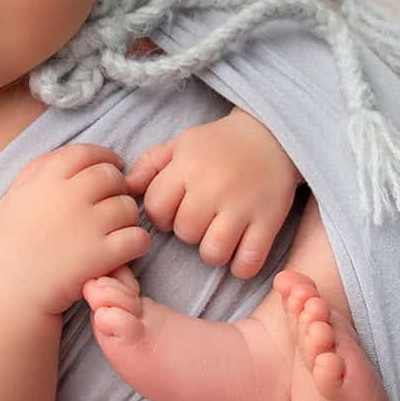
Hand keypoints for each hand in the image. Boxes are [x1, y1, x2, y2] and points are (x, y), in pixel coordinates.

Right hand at [0, 143, 151, 316]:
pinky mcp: (102, 255)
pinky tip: (123, 252)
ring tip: (114, 232)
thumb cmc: (10, 249)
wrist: (10, 295)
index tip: (112, 168)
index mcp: (45, 181)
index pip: (85, 153)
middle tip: (112, 205)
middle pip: (111, 177)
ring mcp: (87, 225)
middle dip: (117, 189)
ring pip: (129, 207)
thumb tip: (67, 156)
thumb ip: (37, 172)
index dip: (104, 158)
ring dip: (127, 219)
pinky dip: (136, 244)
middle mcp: (68, 197)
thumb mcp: (13, 200)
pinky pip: (138, 238)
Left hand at [125, 108, 303, 278]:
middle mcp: (214, 185)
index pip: (155, 207)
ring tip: (220, 236)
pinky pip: (247, 262)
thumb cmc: (220, 145)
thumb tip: (125, 190)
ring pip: (213, 252)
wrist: (274, 136)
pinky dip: (241, 265)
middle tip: (202, 220)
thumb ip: (150, 165)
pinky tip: (240, 252)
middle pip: (184, 232)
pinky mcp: (269, 221)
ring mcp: (243, 205)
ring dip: (213, 251)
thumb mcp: (182, 144)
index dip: (161, 215)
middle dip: (188, 232)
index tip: (176, 210)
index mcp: (188, 165)